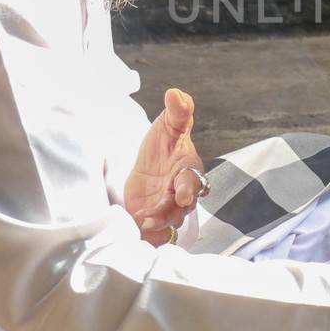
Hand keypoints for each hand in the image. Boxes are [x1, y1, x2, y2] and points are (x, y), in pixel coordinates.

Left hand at [124, 89, 205, 244]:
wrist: (149, 168)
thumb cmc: (164, 146)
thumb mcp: (167, 127)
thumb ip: (176, 113)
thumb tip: (176, 93)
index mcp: (188, 170)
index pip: (193, 181)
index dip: (188, 188)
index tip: (182, 194)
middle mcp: (181, 193)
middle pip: (181, 208)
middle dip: (169, 213)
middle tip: (152, 217)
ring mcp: (167, 210)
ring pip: (168, 223)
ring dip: (157, 225)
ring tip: (142, 224)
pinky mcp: (153, 221)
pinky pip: (155, 235)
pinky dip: (149, 237)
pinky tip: (136, 234)